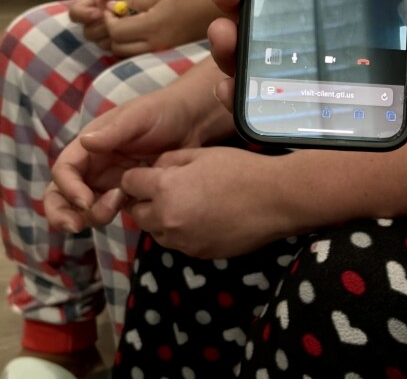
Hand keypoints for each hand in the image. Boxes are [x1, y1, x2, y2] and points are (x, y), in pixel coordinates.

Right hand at [46, 88, 211, 232]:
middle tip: (76, 226)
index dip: (68, 188)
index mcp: (90, 147)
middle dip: (62, 213)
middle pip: (62, 195)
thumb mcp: (139, 117)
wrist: (194, 123)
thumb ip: (113, 132)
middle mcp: (94, 166)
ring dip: (94, 214)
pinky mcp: (129, 194)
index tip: (85, 201)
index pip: (65, 170)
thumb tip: (85, 142)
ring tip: (122, 201)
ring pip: (86, 208)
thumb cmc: (163, 112)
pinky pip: (112, 211)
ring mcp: (110, 182)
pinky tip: (137, 205)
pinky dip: (115, 216)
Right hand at [69, 0, 168, 48]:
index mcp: (94, 3)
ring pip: (101, 44)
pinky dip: (125, 45)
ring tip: (129, 29)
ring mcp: (110, 32)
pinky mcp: (124, 41)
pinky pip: (118, 50)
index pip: (76, 13)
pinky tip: (136, 38)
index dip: (83, 15)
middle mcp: (98, 20)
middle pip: (88, 33)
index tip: (99, 13)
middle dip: (100, 29)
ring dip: (112, 39)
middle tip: (116, 23)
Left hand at [103, 0, 218, 56]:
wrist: (219, 11)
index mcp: (153, 26)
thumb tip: (111, 8)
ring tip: (130, 24)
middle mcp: (156, 44)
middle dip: (112, 31)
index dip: (107, 19)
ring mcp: (162, 52)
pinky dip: (133, 46)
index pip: (115, 30)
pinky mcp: (168, 55)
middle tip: (118, 16)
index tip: (112, 8)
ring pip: (127, 54)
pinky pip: (140, 55)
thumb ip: (134, 1)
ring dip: (122, 40)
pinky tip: (142, 32)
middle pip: (117, 46)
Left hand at [121, 147, 295, 257]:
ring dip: (162, 219)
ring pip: (156, 231)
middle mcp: (167, 219)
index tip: (149, 175)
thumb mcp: (202, 154)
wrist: (274, 200)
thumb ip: (170, 160)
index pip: (129, 184)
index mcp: (165, 189)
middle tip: (168, 191)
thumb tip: (154, 169)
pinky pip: (178, 243)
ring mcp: (182, 241)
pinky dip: (183, 232)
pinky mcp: (198, 254)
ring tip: (188, 206)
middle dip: (146, 201)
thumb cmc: (240, 170)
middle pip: (137, 213)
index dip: (138, 177)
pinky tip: (204, 219)